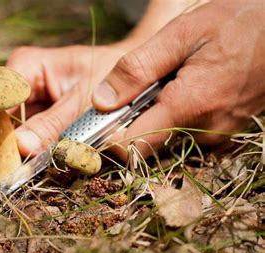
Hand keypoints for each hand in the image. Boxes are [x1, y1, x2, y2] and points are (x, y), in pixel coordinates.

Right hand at [0, 44, 131, 169]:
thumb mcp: (83, 103)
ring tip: (6, 178)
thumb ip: (54, 125)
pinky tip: (20, 173)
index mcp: (26, 66)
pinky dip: (18, 158)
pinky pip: (16, 142)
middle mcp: (16, 84)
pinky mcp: (31, 122)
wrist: (131, 79)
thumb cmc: (110, 79)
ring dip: (2, 156)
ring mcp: (21, 105)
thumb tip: (21, 148)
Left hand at [92, 0, 264, 160]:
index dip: (106, 140)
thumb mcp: (181, 35)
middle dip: (128, 123)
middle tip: (133, 91)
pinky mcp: (223, 132)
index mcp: (190, 106)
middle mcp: (204, 130)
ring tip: (165, 83)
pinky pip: (183, 133)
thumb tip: (100, 102)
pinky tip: (180, 90)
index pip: (132, 147)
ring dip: (151, 117)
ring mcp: (216, 135)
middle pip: (144, 145)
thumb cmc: (239, 24)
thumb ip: (137, 69)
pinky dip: (171, 116)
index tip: (93, 125)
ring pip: (163, 139)